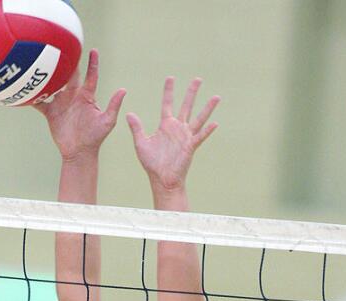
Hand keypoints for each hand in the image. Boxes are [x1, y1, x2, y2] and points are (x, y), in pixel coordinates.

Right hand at [34, 49, 126, 162]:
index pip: (91, 76)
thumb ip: (113, 105)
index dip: (93, 63)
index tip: (94, 50)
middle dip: (68, 63)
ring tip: (42, 62)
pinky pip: (40, 102)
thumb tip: (123, 90)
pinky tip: (25, 88)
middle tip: (64, 48)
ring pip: (53, 85)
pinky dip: (32, 96)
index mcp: (87, 96)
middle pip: (70, 76)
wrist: (80, 152)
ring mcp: (61, 103)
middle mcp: (73, 97)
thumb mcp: (107, 121)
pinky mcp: (51, 112)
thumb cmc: (95, 137)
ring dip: (48, 75)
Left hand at [127, 77, 219, 192]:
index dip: (169, 91)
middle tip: (198, 79)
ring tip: (216, 97)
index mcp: (165, 125)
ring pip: (199, 118)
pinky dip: (208, 131)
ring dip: (208, 108)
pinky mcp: (191, 146)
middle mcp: (177, 128)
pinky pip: (200, 136)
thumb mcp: (141, 143)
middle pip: (186, 106)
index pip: (167, 103)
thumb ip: (137, 128)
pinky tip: (215, 123)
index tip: (171, 78)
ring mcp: (186, 136)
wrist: (162, 179)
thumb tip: (129, 113)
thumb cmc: (152, 163)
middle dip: (192, 92)